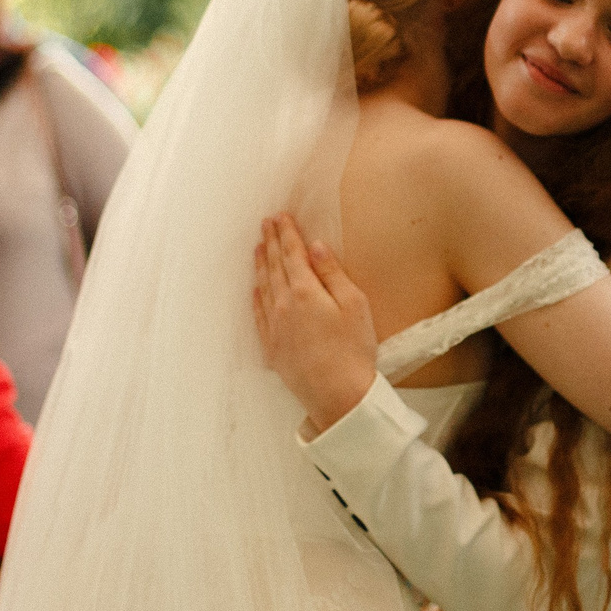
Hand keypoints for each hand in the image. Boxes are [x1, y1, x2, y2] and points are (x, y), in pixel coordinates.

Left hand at [253, 214, 378, 433]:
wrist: (337, 394)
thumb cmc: (353, 349)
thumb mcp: (354, 305)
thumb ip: (332, 273)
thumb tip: (315, 247)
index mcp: (306, 291)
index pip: (293, 254)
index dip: (288, 233)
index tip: (281, 216)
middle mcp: (284, 305)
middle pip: (276, 266)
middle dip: (272, 242)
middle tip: (266, 223)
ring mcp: (275, 326)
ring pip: (264, 287)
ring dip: (261, 264)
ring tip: (259, 247)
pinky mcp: (272, 346)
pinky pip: (258, 313)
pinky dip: (256, 295)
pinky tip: (256, 288)